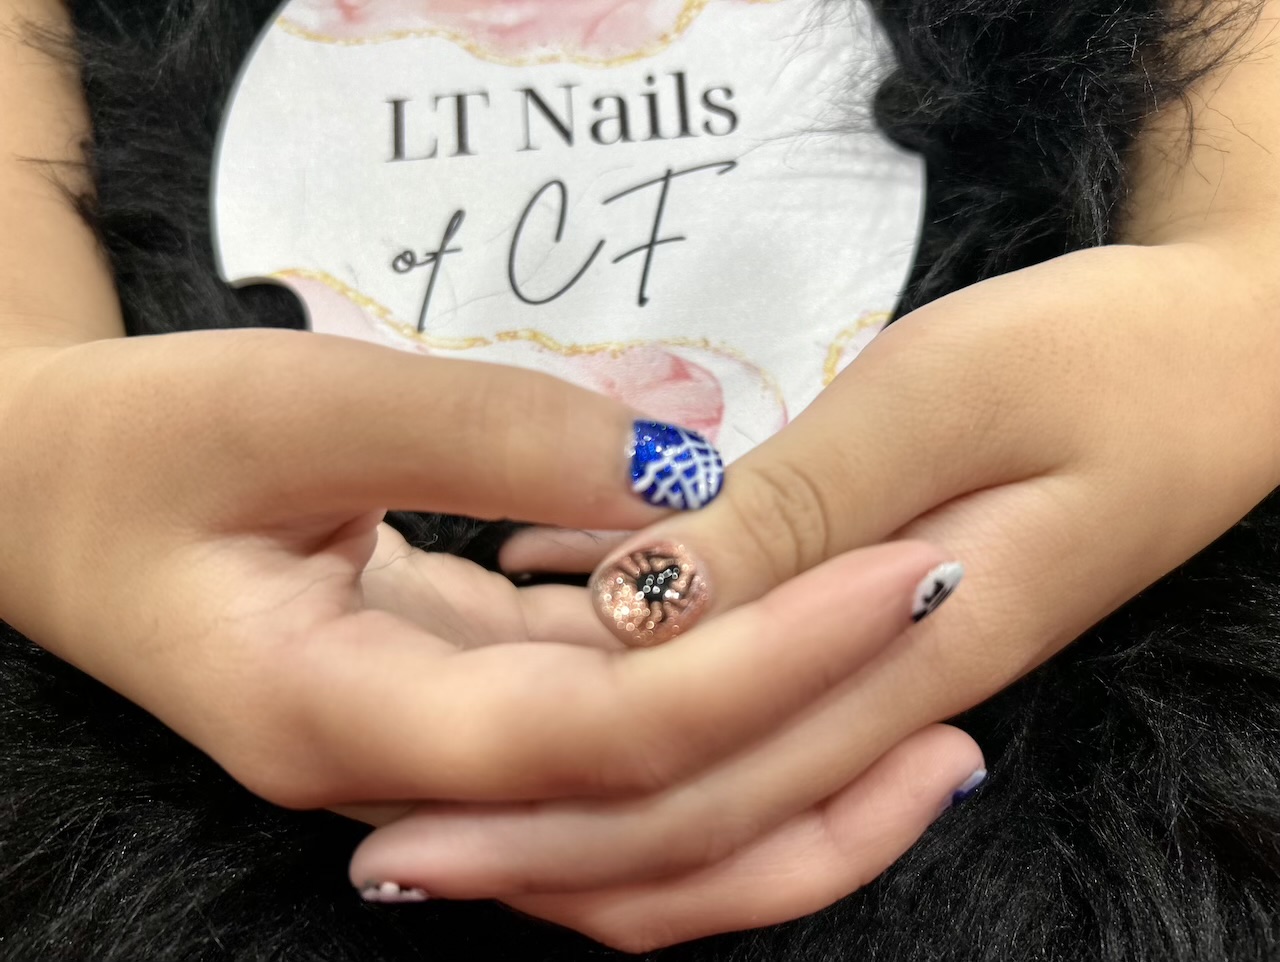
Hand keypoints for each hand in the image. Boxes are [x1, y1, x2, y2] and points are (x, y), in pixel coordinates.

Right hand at [0, 330, 976, 868]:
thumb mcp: (297, 403)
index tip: (897, 572)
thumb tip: (683, 472)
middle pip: (641, 844)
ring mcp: (439, 766)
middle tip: (962, 686)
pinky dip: (714, 738)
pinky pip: (611, 770)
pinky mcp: (462, 722)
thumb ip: (493, 432)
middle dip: (816, 776)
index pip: (603, 736)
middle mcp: (403, 783)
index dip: (763, 662)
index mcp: (338, 718)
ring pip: (636, 844)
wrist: (55, 505)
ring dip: (788, 799)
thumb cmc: (143, 446)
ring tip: (933, 737)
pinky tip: (801, 676)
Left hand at [350, 238, 1277, 944]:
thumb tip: (641, 607)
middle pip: (702, 824)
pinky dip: (646, 702)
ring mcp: (883, 674)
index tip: (414, 830)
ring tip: (453, 799)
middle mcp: (885, 699)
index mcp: (904, 655)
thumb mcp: (943, 402)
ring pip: (720, 789)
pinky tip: (557, 637)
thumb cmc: (1101, 361)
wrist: (1224, 364)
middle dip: (546, 851)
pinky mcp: (873, 630)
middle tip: (395, 853)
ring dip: (587, 804)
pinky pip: (748, 702)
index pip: (711, 785)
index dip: (556, 820)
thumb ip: (794, 516)